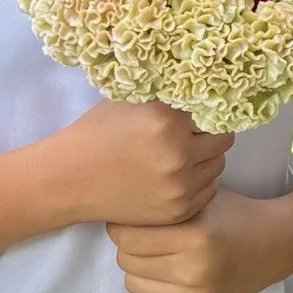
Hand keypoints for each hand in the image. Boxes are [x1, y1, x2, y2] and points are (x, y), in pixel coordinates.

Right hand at [60, 100, 232, 226]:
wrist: (70, 180)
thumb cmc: (97, 133)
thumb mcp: (130, 101)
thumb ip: (166, 96)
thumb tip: (199, 83)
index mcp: (167, 119)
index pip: (212, 107)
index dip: (204, 107)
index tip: (197, 111)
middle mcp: (179, 153)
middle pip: (223, 138)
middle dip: (209, 133)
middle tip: (190, 133)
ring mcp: (181, 185)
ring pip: (218, 164)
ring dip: (206, 157)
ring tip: (180, 155)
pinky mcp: (179, 209)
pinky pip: (209, 189)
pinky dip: (199, 181)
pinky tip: (175, 175)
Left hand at [108, 188, 292, 292]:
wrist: (274, 244)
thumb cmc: (232, 214)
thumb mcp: (199, 198)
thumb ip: (162, 206)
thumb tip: (113, 214)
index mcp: (195, 237)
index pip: (128, 237)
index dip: (124, 225)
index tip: (132, 219)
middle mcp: (194, 272)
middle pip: (127, 260)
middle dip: (131, 246)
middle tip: (148, 237)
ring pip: (133, 284)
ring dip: (139, 268)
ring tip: (159, 256)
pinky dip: (150, 291)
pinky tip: (168, 276)